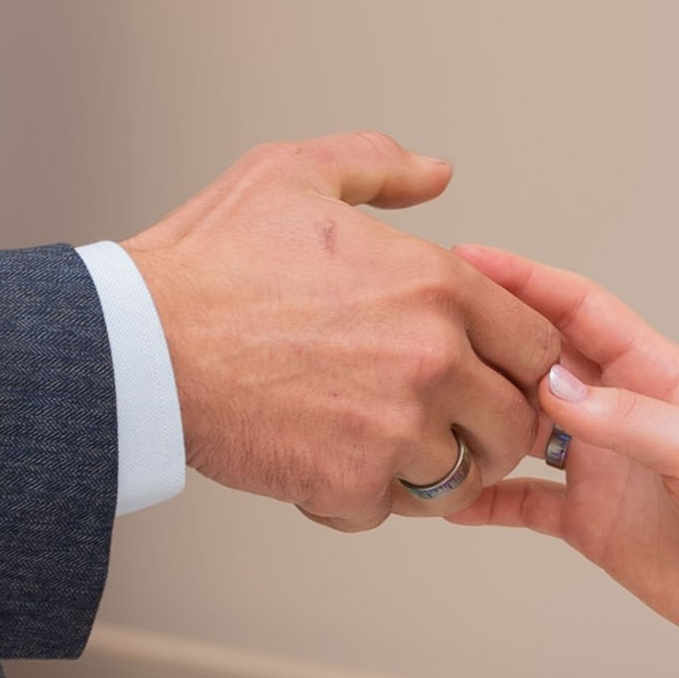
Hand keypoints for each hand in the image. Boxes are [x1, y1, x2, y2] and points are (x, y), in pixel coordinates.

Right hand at [124, 134, 560, 529]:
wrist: (142, 344)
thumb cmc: (210, 263)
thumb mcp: (294, 175)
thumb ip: (380, 166)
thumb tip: (437, 173)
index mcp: (435, 284)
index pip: (536, 344)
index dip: (521, 366)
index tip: (492, 376)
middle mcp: (432, 359)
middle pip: (513, 423)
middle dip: (490, 431)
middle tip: (454, 430)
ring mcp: (396, 429)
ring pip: (459, 478)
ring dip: (429, 473)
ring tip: (388, 454)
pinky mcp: (352, 484)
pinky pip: (390, 511)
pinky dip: (363, 500)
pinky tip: (326, 467)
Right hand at [448, 246, 678, 658]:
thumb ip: (632, 420)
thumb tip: (552, 389)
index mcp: (659, 376)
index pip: (582, 311)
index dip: (527, 281)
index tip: (470, 259)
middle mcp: (622, 414)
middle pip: (538, 363)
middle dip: (484, 341)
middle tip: (423, 328)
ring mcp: (603, 468)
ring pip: (519, 430)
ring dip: (475, 420)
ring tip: (419, 411)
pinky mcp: (591, 524)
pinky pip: (522, 502)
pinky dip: (482, 499)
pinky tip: (438, 498)